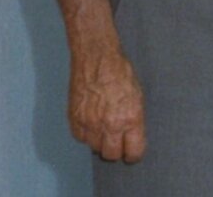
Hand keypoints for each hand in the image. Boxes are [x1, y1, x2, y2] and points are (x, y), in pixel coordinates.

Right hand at [68, 46, 145, 161]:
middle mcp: (110, 124)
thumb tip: (131, 138)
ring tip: (104, 125)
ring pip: (95, 148)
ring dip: (100, 141)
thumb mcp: (137, 95)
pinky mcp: (75, 120)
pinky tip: (92, 120)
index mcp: (130, 118)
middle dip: (116, 150)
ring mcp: (90, 123)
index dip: (134, 154)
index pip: (133, 151)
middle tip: (117, 141)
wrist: (97, 57)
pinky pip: (81, 138)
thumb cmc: (120, 72)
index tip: (132, 152)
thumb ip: (134, 120)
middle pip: (112, 155)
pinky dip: (86, 133)